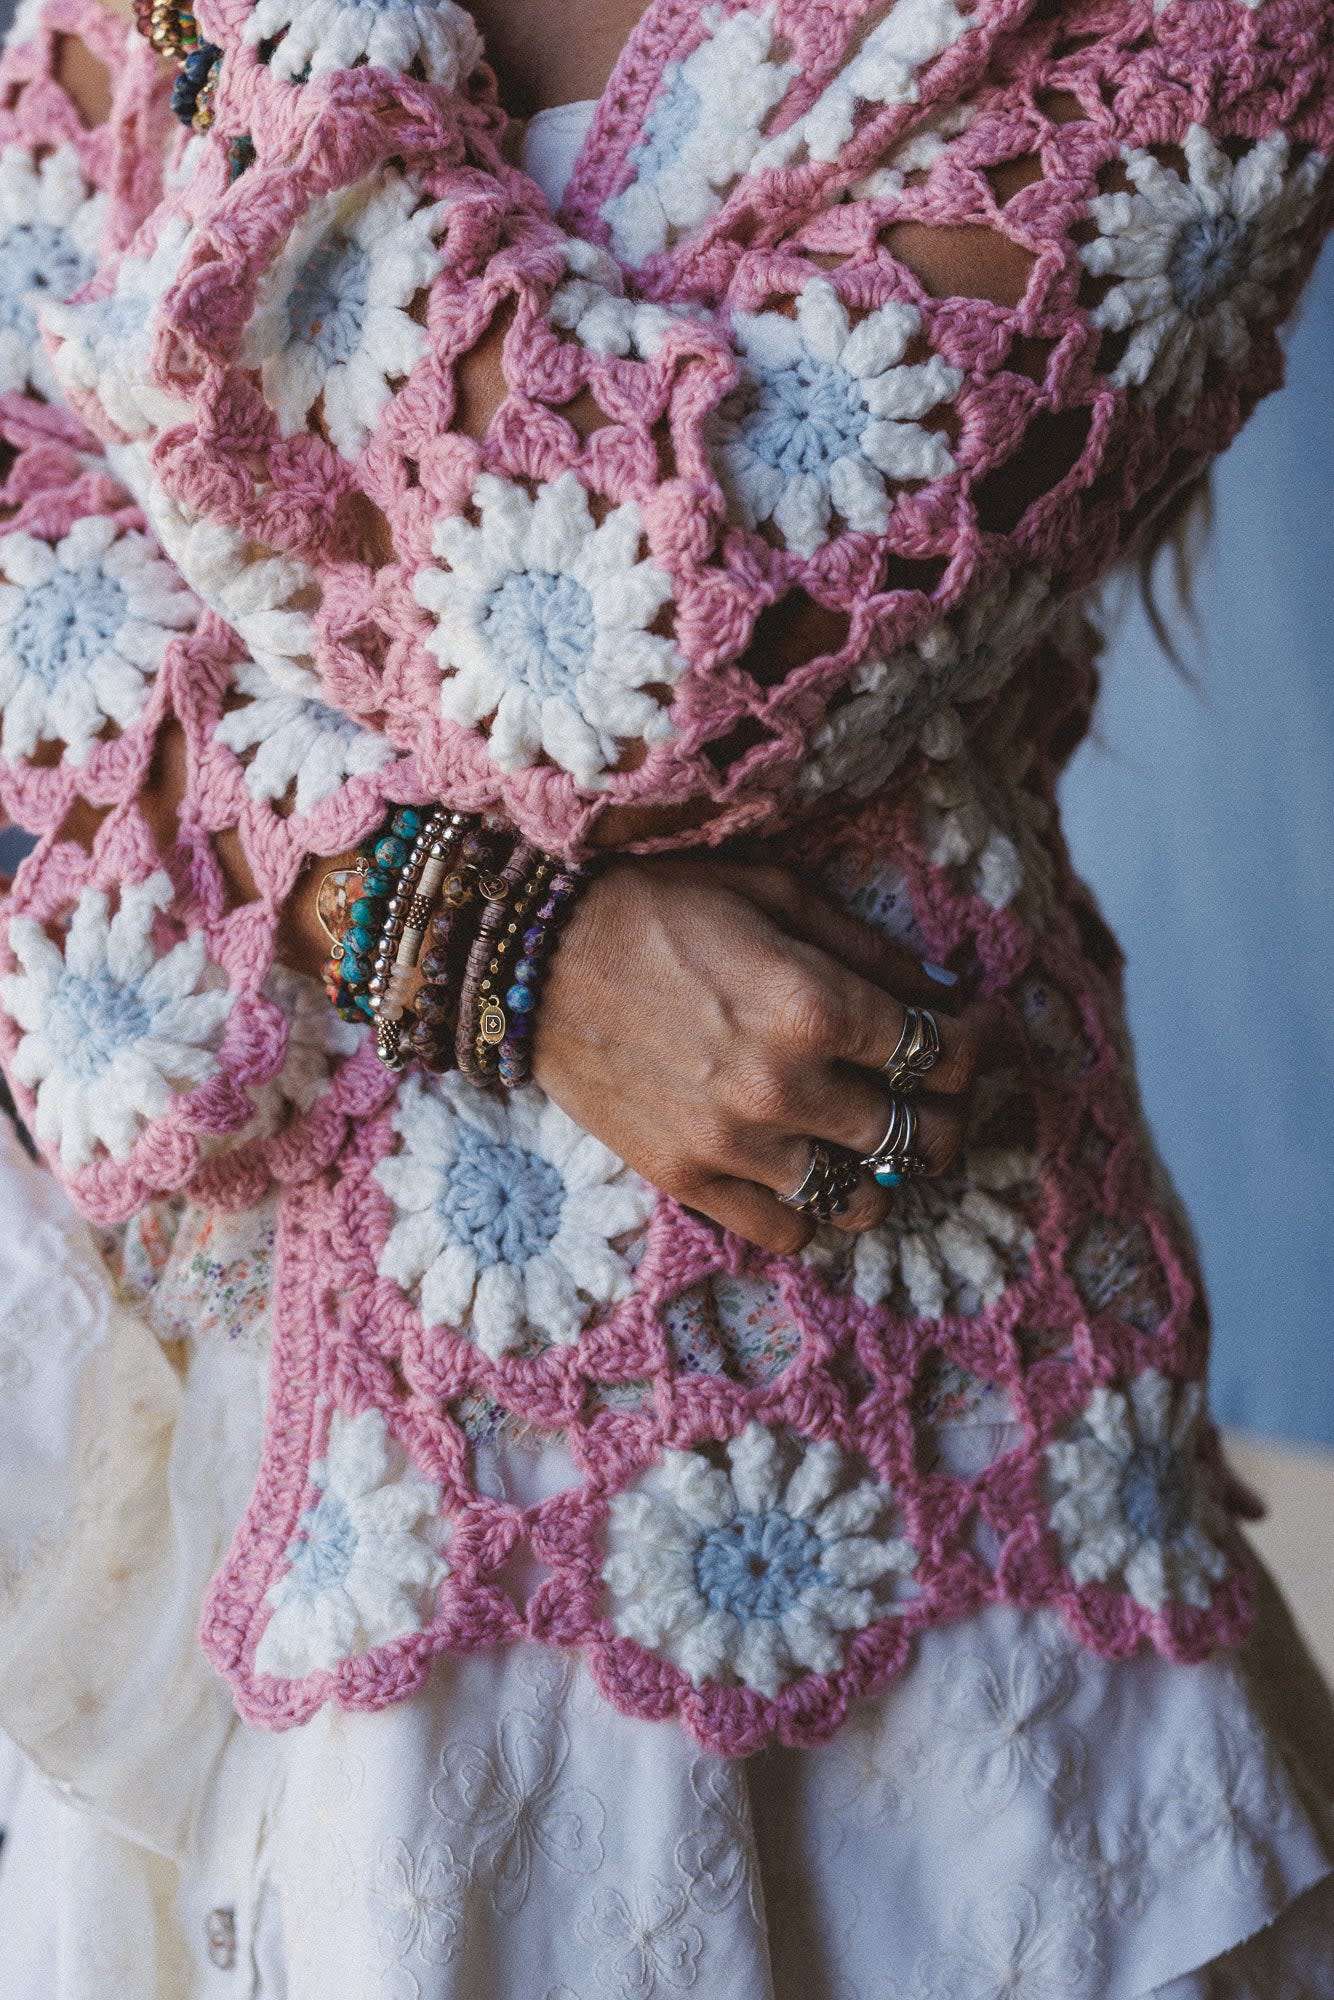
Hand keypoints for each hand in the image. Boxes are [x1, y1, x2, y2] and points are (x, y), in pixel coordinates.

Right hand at [532, 854, 996, 1253]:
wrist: (530, 956)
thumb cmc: (654, 905)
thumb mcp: (772, 893)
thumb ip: (866, 948)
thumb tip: (942, 988)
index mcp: (816, 1005)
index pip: (946, 1053)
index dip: (976, 1042)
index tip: (970, 1030)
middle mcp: (787, 1086)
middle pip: (921, 1135)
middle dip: (944, 1111)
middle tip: (932, 1089)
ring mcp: (736, 1144)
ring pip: (866, 1198)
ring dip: (885, 1170)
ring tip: (872, 1137)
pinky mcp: (688, 1179)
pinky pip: (788, 1230)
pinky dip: (815, 1211)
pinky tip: (809, 1169)